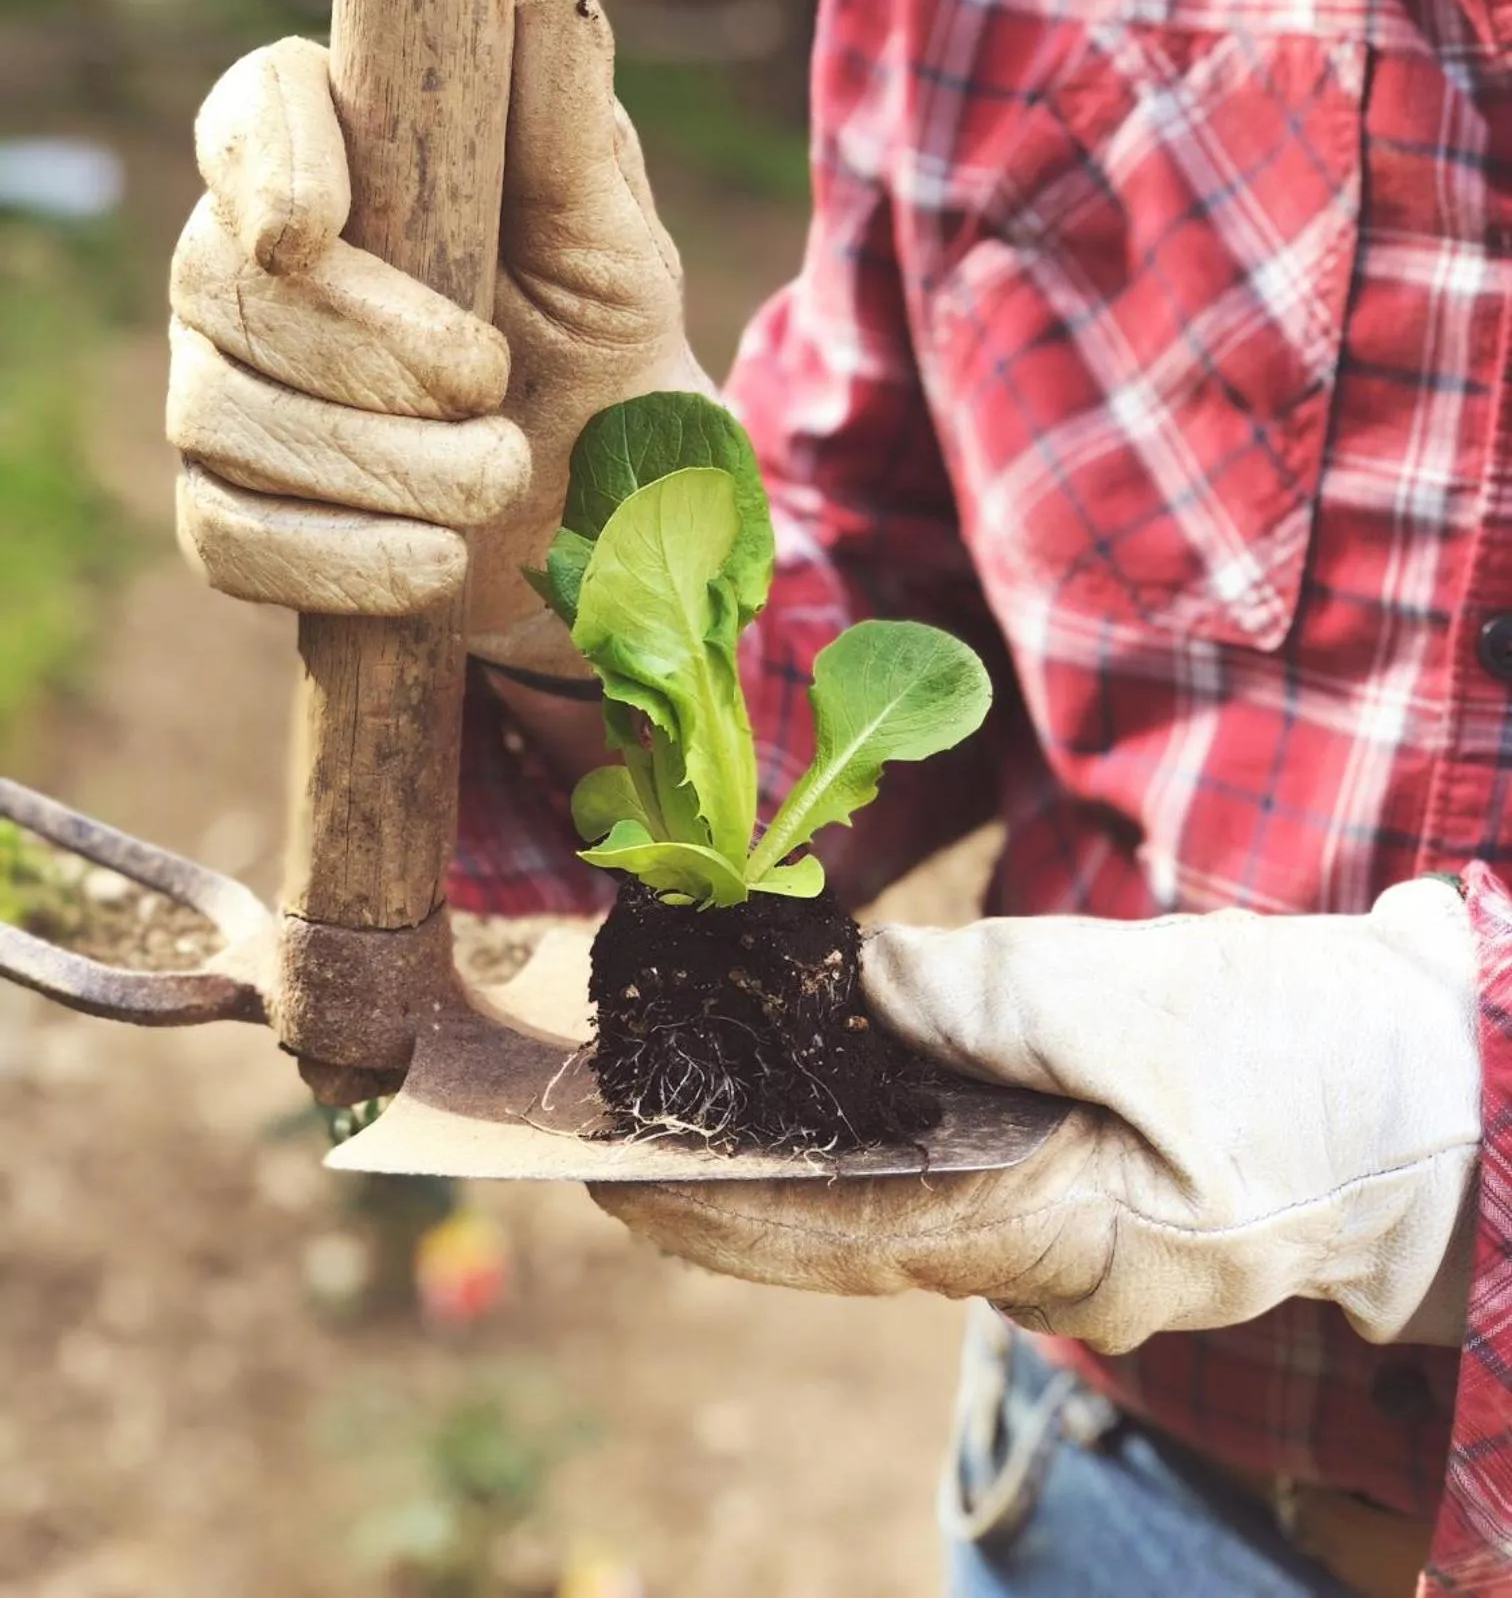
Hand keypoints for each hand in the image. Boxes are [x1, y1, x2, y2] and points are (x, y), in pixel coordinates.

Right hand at [168, 0, 706, 667]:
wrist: (610, 512)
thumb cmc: (604, 346)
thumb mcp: (614, 254)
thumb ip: (575, 145)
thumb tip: (553, 7)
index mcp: (343, 163)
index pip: (253, 111)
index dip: (265, 159)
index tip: (315, 231)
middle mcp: (251, 269)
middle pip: (229, 284)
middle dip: (369, 356)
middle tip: (494, 394)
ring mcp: (226, 390)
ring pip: (224, 416)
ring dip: (376, 464)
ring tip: (499, 480)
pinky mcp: (233, 515)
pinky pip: (229, 537)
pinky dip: (339, 557)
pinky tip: (434, 563)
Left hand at [592, 879, 1481, 1355]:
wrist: (1439, 1090)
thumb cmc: (1311, 1051)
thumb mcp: (1143, 1001)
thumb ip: (981, 995)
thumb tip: (845, 986)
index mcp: (1070, 1236)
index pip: (856, 1235)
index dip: (731, 1207)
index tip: (617, 1181)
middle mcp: (1056, 1269)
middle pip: (858, 1238)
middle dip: (735, 1196)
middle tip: (610, 1144)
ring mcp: (1073, 1242)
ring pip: (894, 1214)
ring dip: (788, 1169)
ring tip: (678, 1119)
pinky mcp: (1085, 1194)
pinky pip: (945, 1182)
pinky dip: (863, 1146)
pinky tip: (808, 1105)